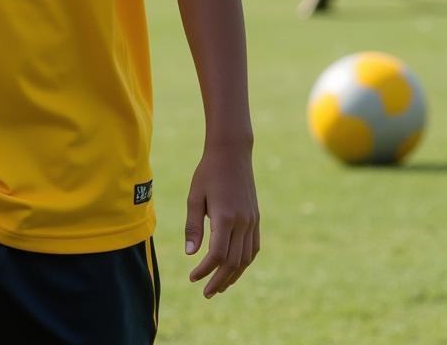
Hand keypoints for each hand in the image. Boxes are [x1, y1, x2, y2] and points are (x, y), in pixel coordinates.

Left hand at [185, 142, 259, 297]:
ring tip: (219, 286)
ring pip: (246, 258)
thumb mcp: (195, 196)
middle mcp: (242, 222)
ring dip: (233, 276)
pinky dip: (244, 262)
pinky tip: (234, 268)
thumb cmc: (208, 172)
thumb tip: (190, 254)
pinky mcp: (256, 218)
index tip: (192, 277)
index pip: (217, 255)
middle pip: (233, 262)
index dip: (205, 270)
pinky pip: (253, 248)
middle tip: (206, 293)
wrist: (232, 153)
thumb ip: (193, 225)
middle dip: (219, 280)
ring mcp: (252, 221)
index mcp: (225, 217)